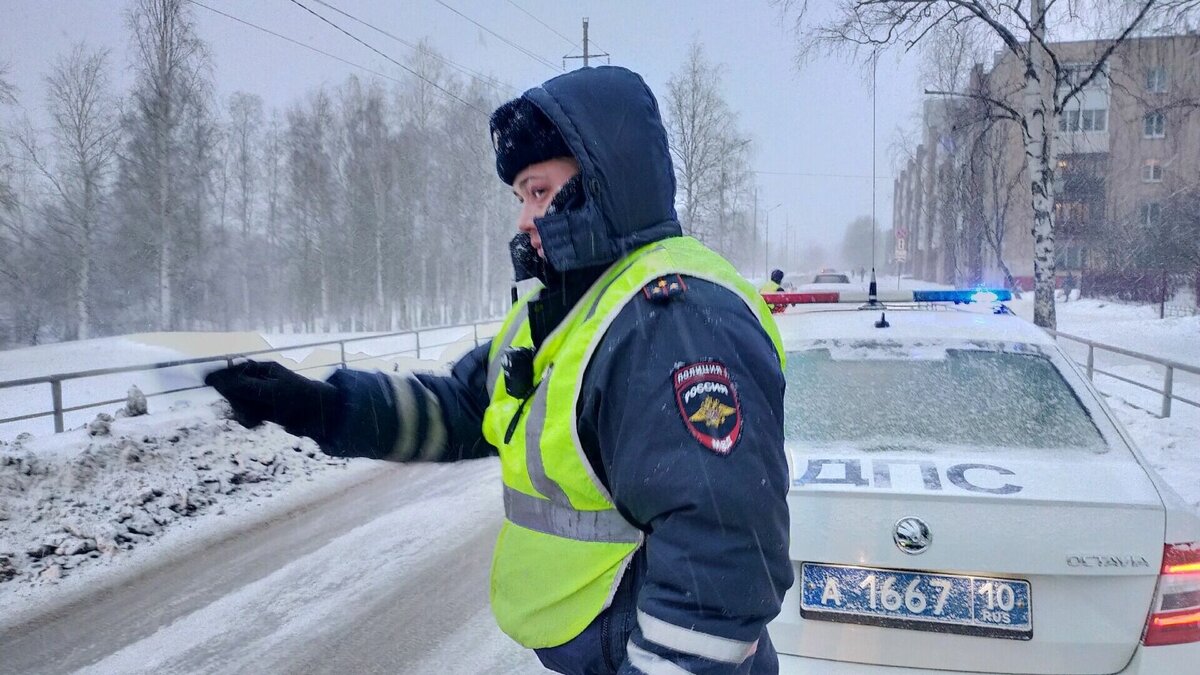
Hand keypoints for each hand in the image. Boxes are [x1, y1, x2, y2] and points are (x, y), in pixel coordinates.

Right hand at [204, 360, 341, 443]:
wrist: (320, 416)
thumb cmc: (297, 397)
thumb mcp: (268, 391)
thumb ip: (243, 386)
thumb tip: (216, 379)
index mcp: (262, 369)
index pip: (233, 369)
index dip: (219, 376)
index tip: (206, 381)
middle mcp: (259, 381)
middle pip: (233, 389)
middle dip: (234, 398)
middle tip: (243, 405)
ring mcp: (261, 396)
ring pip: (238, 403)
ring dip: (242, 411)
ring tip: (255, 417)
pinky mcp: (264, 411)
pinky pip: (247, 414)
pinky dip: (249, 419)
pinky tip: (257, 422)